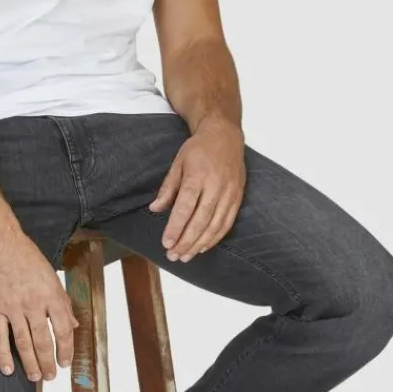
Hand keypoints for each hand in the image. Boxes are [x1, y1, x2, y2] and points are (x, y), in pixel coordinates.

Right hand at [0, 227, 79, 380]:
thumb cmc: (26, 256)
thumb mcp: (51, 276)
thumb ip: (62, 302)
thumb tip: (73, 323)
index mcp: (51, 295)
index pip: (63, 329)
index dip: (66, 349)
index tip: (66, 361)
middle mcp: (34, 303)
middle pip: (43, 340)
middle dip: (48, 361)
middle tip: (51, 376)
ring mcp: (13, 307)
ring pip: (23, 342)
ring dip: (30, 363)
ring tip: (36, 377)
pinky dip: (3, 355)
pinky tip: (8, 369)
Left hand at [149, 118, 246, 260]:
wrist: (225, 136)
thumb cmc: (198, 150)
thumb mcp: (177, 163)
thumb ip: (167, 188)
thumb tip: (154, 209)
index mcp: (197, 176)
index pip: (185, 207)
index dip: (176, 227)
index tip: (166, 243)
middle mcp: (215, 186)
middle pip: (200, 220)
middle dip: (186, 241)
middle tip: (173, 255)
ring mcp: (229, 193)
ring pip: (215, 225)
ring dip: (199, 244)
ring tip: (186, 256)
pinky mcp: (237, 198)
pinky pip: (227, 223)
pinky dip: (215, 237)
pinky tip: (203, 247)